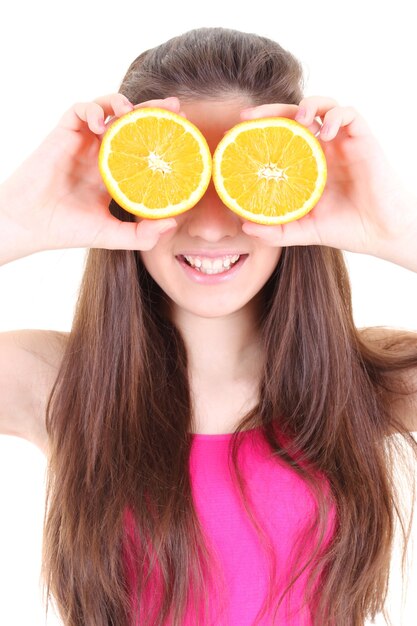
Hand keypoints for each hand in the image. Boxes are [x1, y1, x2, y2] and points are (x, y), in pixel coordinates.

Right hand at [0, 94, 180, 261]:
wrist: (30, 224)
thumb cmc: (67, 230)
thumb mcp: (112, 235)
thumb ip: (142, 234)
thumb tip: (173, 224)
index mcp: (115, 173)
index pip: (144, 148)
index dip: (163, 139)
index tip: (186, 135)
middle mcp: (102, 153)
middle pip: (132, 123)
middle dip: (154, 112)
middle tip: (176, 108)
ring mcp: (83, 141)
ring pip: (108, 109)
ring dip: (123, 103)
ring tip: (135, 111)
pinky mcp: (64, 133)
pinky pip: (81, 109)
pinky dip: (94, 109)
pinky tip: (103, 121)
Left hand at [240, 97, 416, 265]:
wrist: (380, 233)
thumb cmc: (345, 228)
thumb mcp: (303, 231)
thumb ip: (276, 229)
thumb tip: (245, 227)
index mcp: (307, 163)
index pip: (280, 136)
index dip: (260, 129)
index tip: (236, 131)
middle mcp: (323, 148)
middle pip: (295, 115)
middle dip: (271, 110)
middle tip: (249, 117)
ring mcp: (343, 142)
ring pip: (324, 106)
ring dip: (308, 105)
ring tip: (298, 121)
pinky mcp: (363, 140)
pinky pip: (350, 114)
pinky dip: (336, 116)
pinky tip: (325, 132)